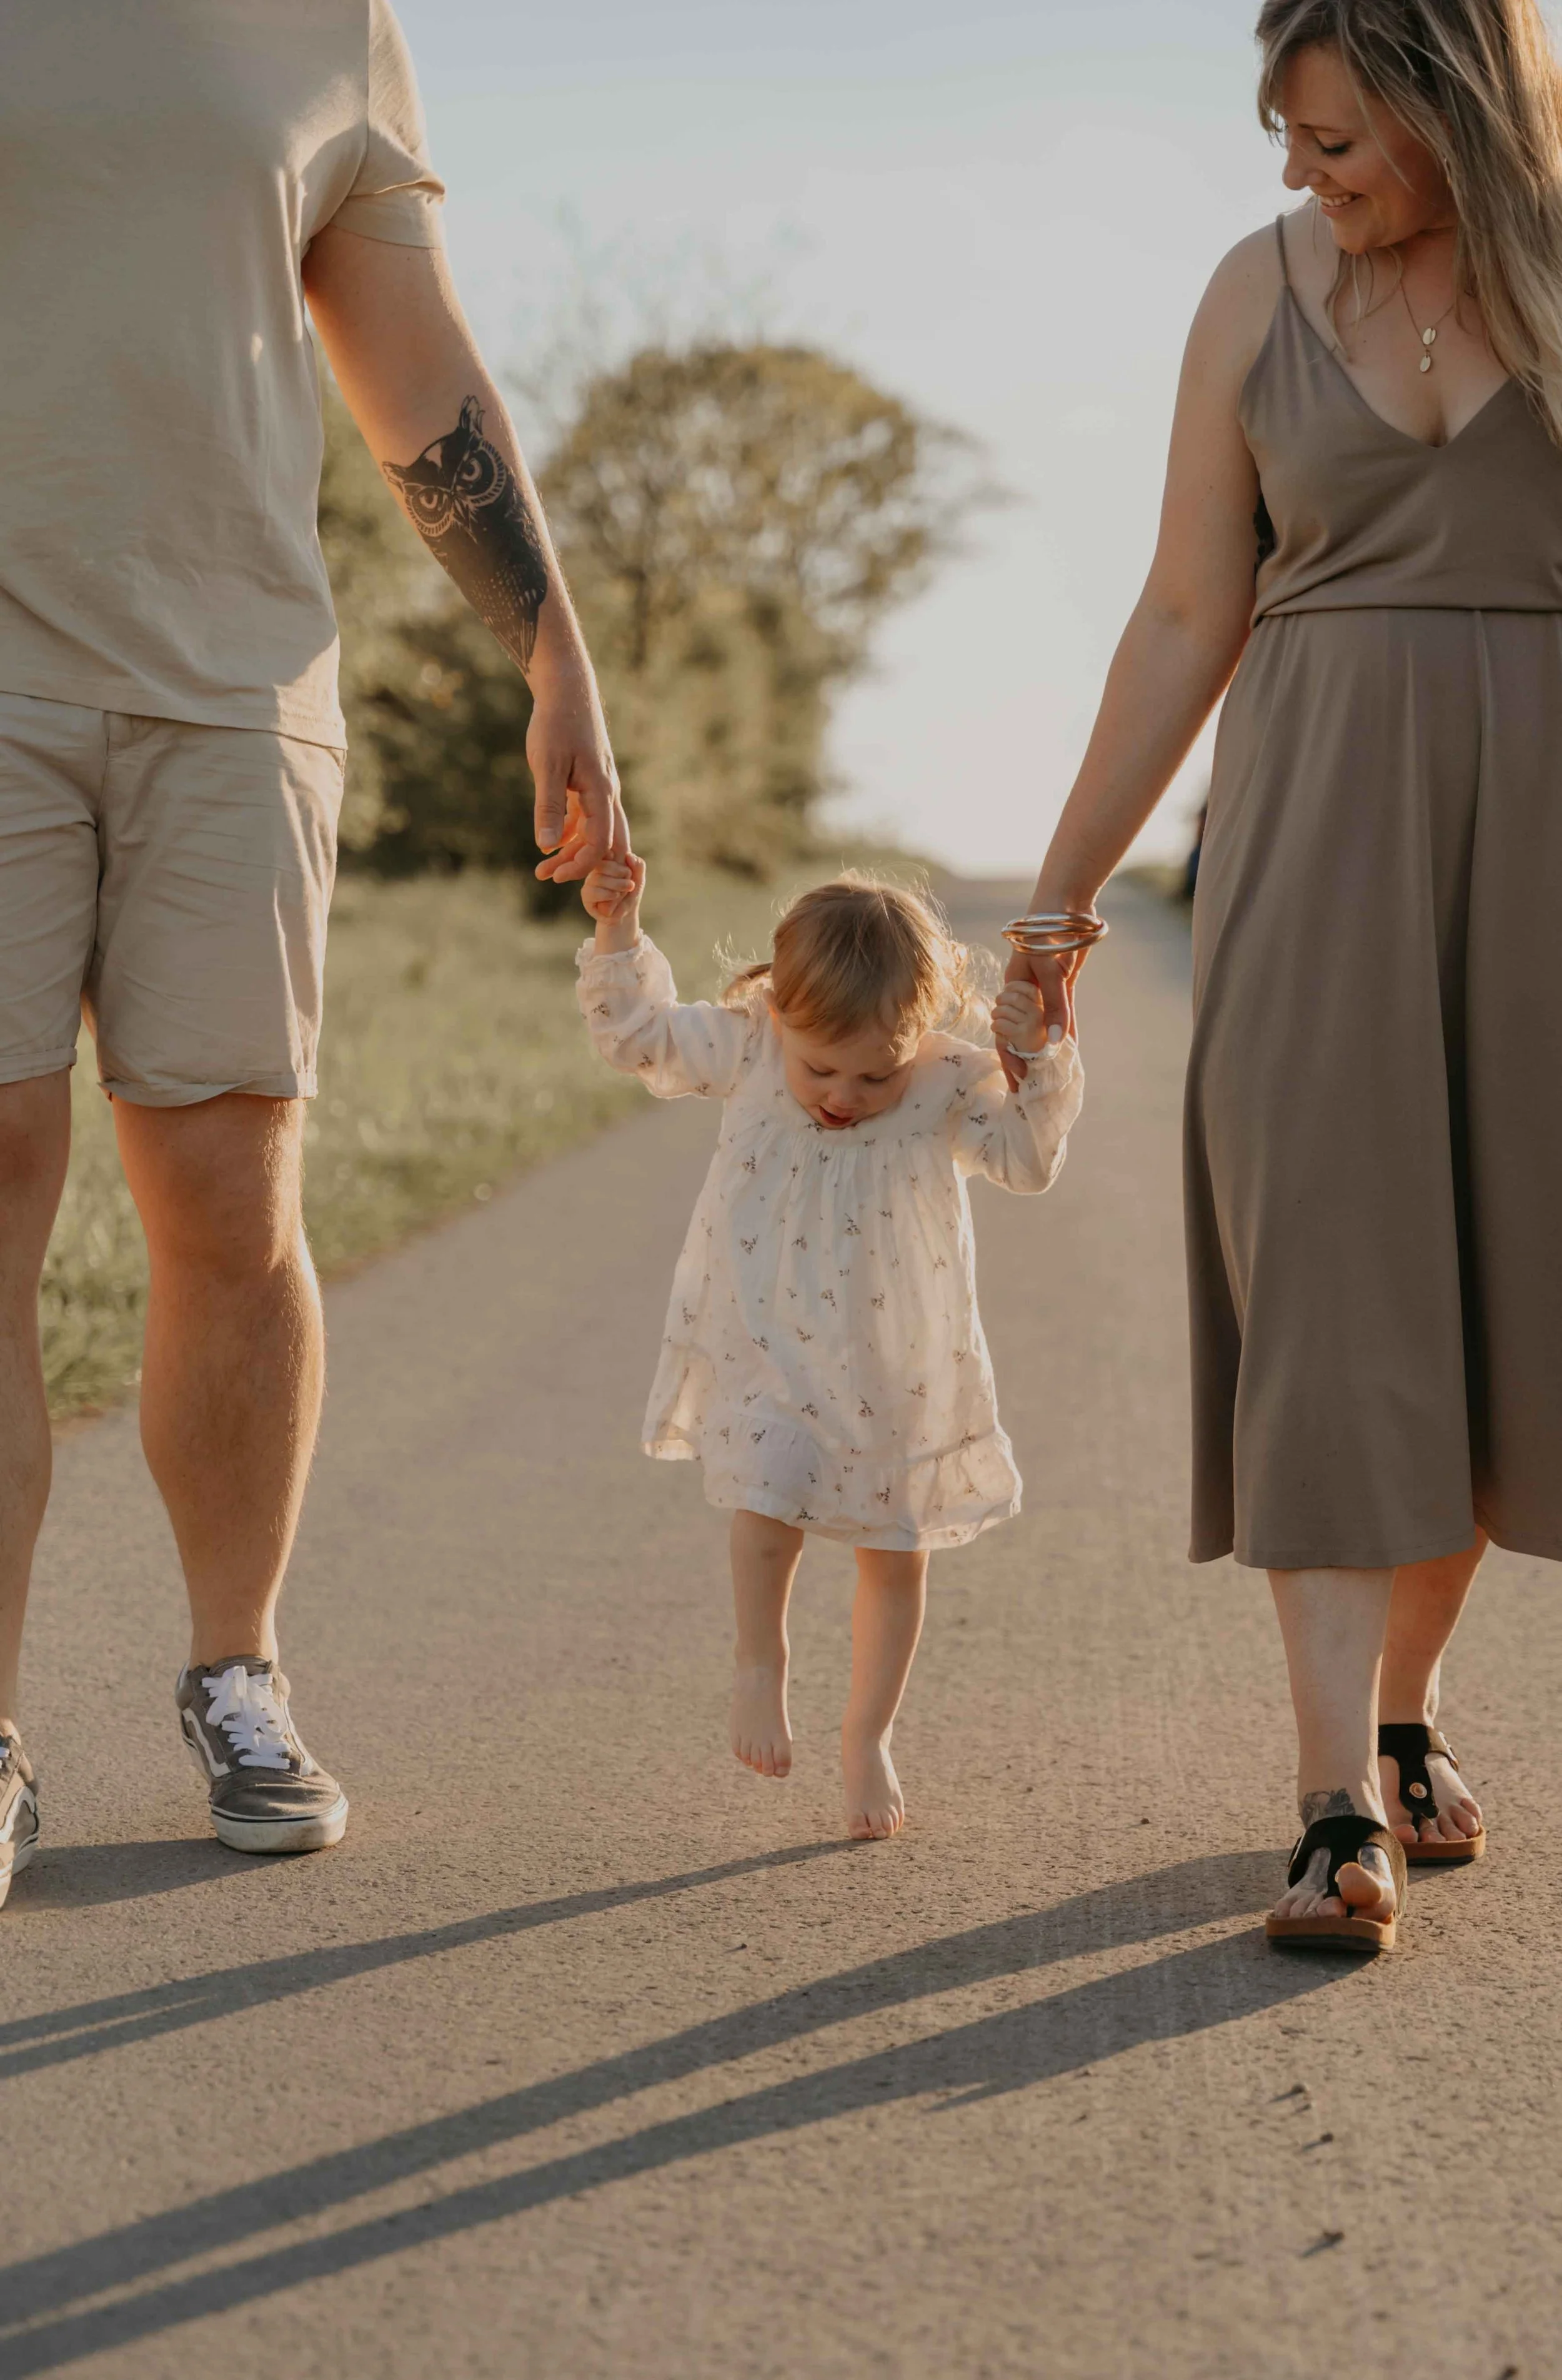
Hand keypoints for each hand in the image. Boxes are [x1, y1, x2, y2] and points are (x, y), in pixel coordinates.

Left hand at [528, 671, 626, 884]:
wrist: (566, 690)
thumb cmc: (556, 725)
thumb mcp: (547, 766)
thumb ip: (548, 806)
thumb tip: (546, 845)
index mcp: (601, 792)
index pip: (600, 844)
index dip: (580, 865)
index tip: (554, 876)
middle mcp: (608, 793)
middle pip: (607, 844)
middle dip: (582, 866)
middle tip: (551, 877)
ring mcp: (601, 787)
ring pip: (597, 831)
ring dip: (574, 850)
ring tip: (544, 866)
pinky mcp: (590, 781)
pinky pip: (587, 816)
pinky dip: (572, 832)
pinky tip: (552, 839)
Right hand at [583, 853, 645, 930]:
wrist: (626, 913)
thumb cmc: (630, 893)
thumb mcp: (639, 878)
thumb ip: (638, 865)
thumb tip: (628, 855)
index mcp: (607, 859)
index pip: (607, 852)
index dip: (619, 861)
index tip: (628, 872)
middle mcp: (596, 868)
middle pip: (603, 864)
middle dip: (621, 873)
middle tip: (630, 884)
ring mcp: (589, 881)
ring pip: (598, 878)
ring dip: (617, 886)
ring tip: (624, 891)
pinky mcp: (586, 895)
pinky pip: (593, 892)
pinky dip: (607, 895)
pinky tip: (614, 897)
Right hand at [997, 910, 1093, 1087]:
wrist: (1062, 904)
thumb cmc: (1044, 933)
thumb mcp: (1049, 971)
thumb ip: (1056, 1005)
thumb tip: (1057, 1042)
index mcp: (1011, 990)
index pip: (1004, 1032)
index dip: (1010, 1058)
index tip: (1018, 1080)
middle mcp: (1024, 993)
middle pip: (1021, 1033)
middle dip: (1024, 1060)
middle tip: (1030, 1088)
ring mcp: (1044, 988)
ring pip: (1043, 1026)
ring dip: (1047, 1048)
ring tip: (1050, 1074)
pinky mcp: (1062, 982)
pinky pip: (1063, 1011)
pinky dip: (1066, 1029)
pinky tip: (1071, 1048)